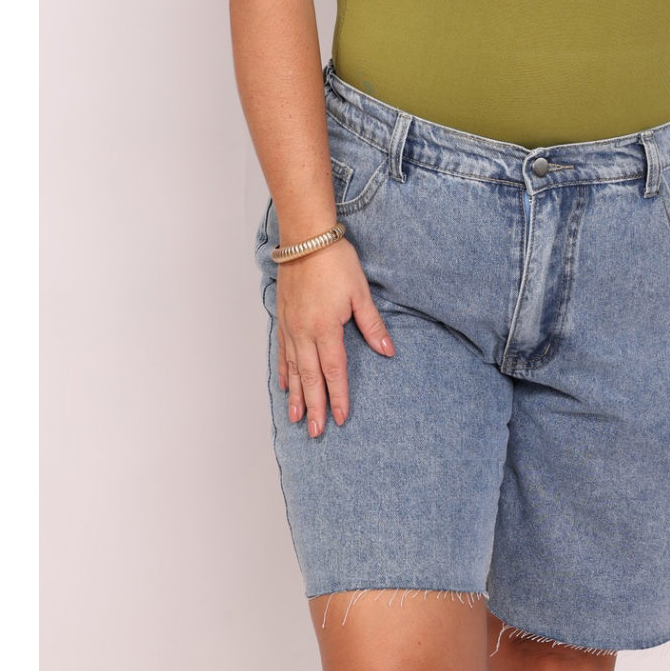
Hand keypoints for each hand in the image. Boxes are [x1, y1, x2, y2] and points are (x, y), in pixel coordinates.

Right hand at [275, 235, 394, 436]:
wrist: (306, 238)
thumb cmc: (335, 261)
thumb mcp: (360, 293)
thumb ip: (372, 325)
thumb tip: (387, 350)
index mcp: (326, 328)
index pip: (334, 371)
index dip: (338, 396)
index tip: (341, 418)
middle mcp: (304, 332)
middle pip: (310, 378)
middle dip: (314, 407)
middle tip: (315, 432)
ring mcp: (291, 326)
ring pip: (293, 369)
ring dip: (296, 396)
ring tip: (296, 418)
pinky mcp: (283, 318)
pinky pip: (282, 352)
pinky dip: (285, 371)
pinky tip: (285, 385)